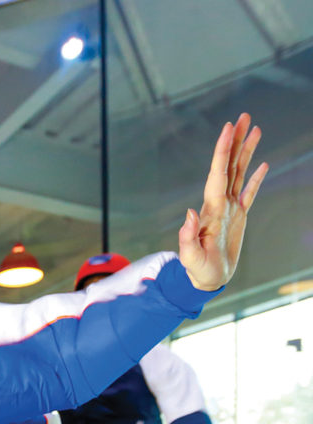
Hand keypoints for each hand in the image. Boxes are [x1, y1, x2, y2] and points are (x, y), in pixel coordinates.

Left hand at [179, 113, 268, 290]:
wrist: (206, 279)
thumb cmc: (197, 270)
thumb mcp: (190, 257)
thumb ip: (187, 237)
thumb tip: (189, 213)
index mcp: (210, 209)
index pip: (217, 174)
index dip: (222, 151)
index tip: (227, 128)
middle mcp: (219, 203)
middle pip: (229, 165)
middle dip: (236, 141)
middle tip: (244, 116)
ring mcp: (229, 208)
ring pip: (239, 172)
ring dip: (246, 151)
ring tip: (255, 129)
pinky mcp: (239, 216)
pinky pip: (249, 191)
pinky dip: (256, 177)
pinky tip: (264, 163)